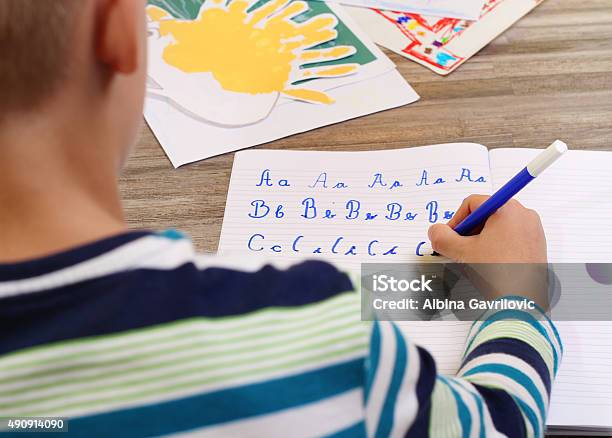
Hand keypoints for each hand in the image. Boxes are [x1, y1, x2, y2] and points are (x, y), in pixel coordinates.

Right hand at [428, 195, 549, 308]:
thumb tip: (435, 232)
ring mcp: (533, 229)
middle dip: (470, 231)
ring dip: (482, 239)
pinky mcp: (537, 243)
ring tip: (477, 259)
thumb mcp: (462, 252)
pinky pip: (511, 236)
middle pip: (486, 214)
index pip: (472, 204)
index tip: (451, 237)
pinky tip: (491, 263)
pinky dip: (498, 245)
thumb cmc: (500, 273)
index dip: (456, 220)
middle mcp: (523, 214)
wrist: (524, 300)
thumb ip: (442, 238)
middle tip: (462, 249)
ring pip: (498, 226)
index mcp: (506, 209)